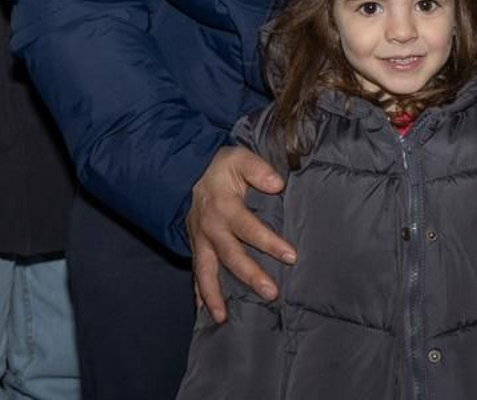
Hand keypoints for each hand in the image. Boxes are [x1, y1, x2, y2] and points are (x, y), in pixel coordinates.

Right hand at [187, 145, 295, 322]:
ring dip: (215, 295)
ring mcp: (201, 241)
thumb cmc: (218, 167)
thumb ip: (258, 169)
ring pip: (206, 272)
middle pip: (231, 256)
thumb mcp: (238, 158)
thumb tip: (277, 184)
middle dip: (250, 276)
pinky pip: (196, 273)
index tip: (290, 257)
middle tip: (270, 293)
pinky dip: (200, 294)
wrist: (186, 171)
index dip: (269, 243)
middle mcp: (211, 228)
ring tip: (223, 318)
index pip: (249, 228)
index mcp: (225, 207)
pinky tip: (205, 312)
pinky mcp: (196, 248)